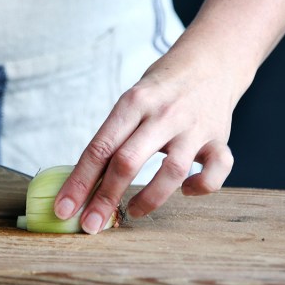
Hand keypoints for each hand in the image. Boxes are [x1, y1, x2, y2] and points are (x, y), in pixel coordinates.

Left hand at [54, 0, 284, 232]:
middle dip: (105, 198)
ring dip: (149, 199)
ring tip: (133, 212)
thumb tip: (84, 185)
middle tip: (91, 225)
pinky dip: (201, 187)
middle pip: (128, 161)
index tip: (64, 209)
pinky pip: (215, 171)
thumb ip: (114, 137)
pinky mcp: (219, 138)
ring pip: (172, 171)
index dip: (79, 182)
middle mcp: (163, 113)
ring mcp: (194, 126)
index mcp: (133, 102)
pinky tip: (187, 191)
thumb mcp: (131, 101)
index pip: (99, 147)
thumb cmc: (161, 87)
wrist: (213, 59)